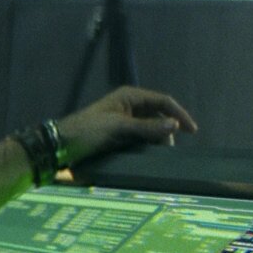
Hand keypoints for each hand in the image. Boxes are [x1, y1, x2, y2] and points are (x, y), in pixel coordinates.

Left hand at [54, 86, 199, 166]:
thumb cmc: (88, 131)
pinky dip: (147, 145)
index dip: (179, 114)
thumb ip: (147, 127)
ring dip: (157, 139)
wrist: (61, 145)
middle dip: (168, 129)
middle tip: (170, 149)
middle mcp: (129, 105)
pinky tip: (149, 156)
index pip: (163, 100)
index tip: (192, 132)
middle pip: (159, 114)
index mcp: (130, 96)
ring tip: (159, 155)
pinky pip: (141, 138)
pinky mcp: (119, 134)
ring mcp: (125, 120)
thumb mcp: (119, 128)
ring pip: (151, 128)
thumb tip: (175, 125)